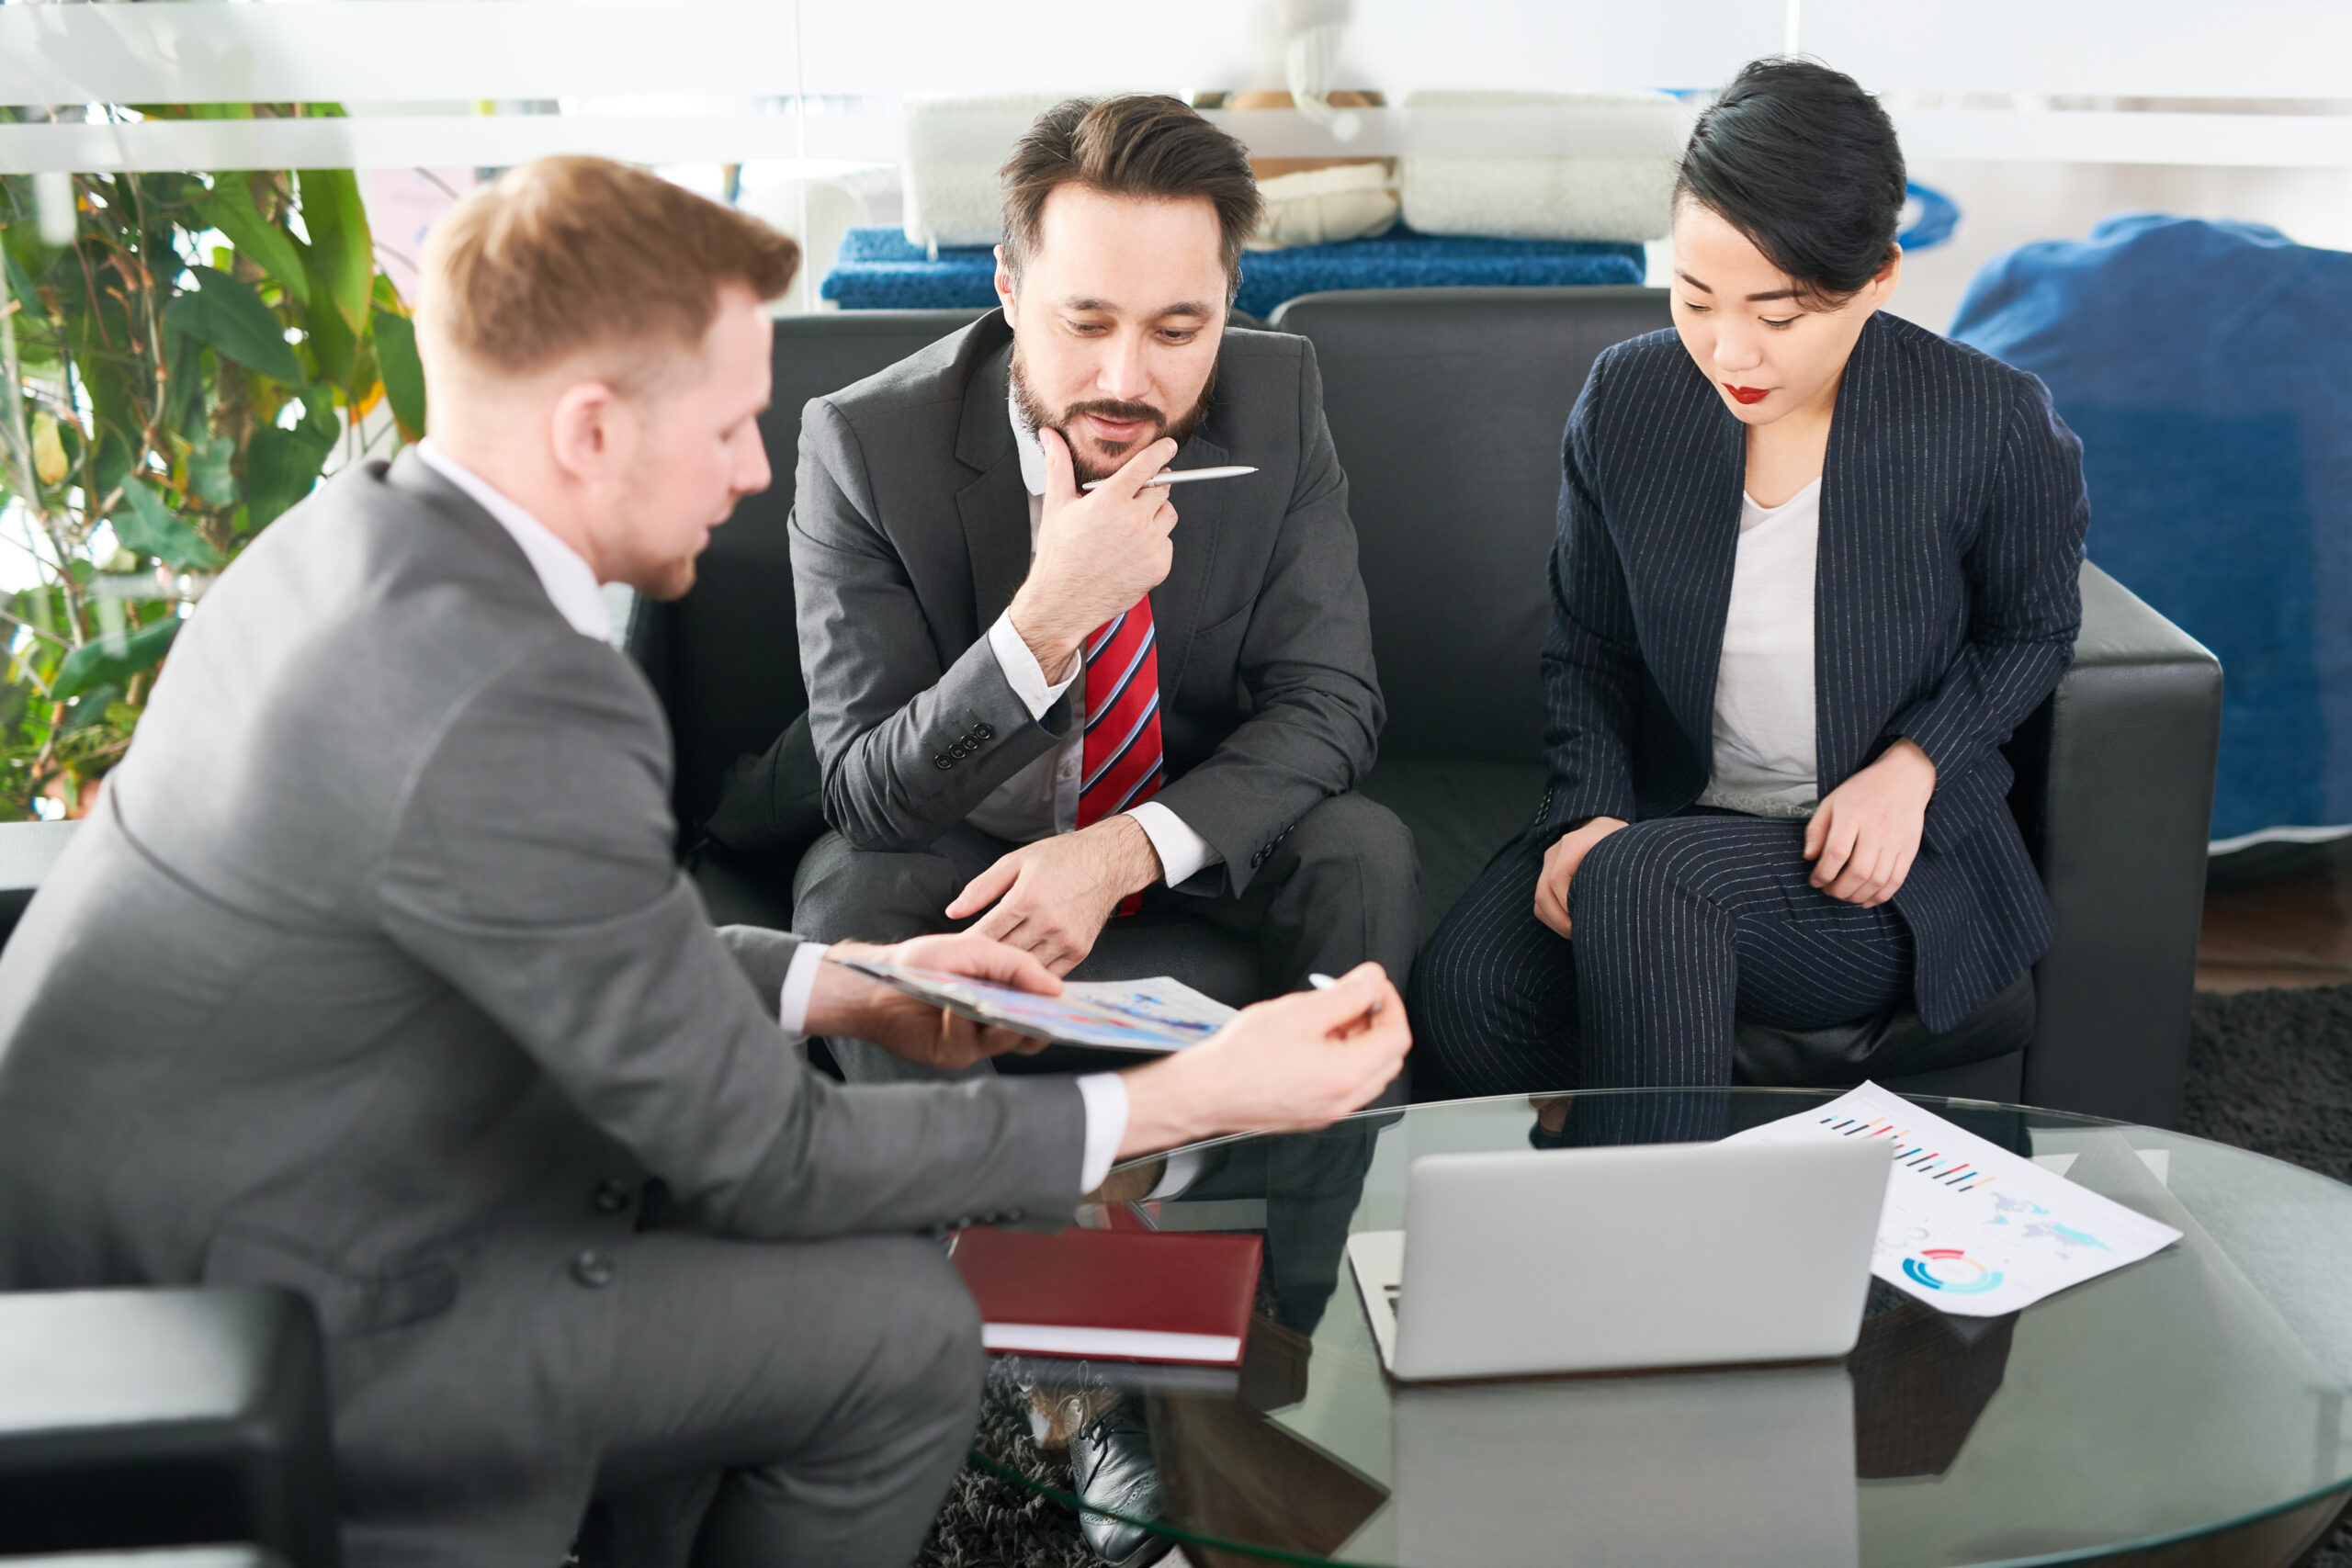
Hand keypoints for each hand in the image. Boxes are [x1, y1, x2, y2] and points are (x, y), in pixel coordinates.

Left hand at [806, 933, 1059, 1071]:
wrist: (878, 980)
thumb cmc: (924, 960)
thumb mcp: (978, 949)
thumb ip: (1018, 965)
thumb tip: (1057, 989)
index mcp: (1004, 994)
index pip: (1042, 1007)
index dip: (1060, 1007)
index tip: (1079, 1002)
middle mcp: (995, 1020)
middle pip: (1035, 1031)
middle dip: (1045, 1021)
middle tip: (1051, 1011)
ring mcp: (976, 1040)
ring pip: (1010, 1041)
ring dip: (1007, 1021)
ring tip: (1003, 1005)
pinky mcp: (953, 1053)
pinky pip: (971, 1043)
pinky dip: (965, 1021)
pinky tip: (955, 1005)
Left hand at [944, 816, 1163, 974]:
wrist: (1108, 862)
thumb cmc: (1063, 858)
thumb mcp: (1016, 861)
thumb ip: (981, 888)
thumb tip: (953, 911)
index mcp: (1027, 898)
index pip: (986, 933)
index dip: (967, 946)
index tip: (954, 954)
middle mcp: (1048, 922)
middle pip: (1004, 955)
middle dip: (983, 962)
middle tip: (965, 969)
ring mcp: (1066, 939)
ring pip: (1026, 969)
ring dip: (1006, 973)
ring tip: (988, 976)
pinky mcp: (1080, 951)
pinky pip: (1049, 974)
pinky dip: (1032, 977)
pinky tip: (1019, 976)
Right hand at [1007, 429, 1179, 681]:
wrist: (1064, 602)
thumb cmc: (1059, 556)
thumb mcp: (1056, 506)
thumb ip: (1059, 466)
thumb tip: (1050, 436)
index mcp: (1110, 500)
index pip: (1147, 465)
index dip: (1160, 452)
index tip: (1168, 446)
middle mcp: (1134, 519)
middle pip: (1161, 489)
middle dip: (1149, 490)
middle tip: (1130, 503)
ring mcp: (1150, 543)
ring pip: (1168, 515)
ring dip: (1154, 516)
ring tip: (1128, 529)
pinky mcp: (1159, 565)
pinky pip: (1167, 542)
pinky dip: (1154, 543)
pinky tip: (1131, 552)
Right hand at [1114, 963, 1410, 1159]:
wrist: (1204, 1093)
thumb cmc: (1241, 1057)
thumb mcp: (1299, 1011)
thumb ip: (1345, 993)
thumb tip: (1373, 980)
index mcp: (1348, 1074)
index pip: (1397, 1035)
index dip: (1389, 1002)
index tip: (1372, 984)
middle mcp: (1345, 1099)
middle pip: (1388, 1056)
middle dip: (1377, 1021)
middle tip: (1353, 997)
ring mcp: (1330, 1111)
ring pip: (1369, 1072)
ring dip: (1360, 1041)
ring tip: (1328, 1017)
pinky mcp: (1314, 1114)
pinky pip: (1346, 1085)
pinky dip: (1343, 1059)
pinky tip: (1314, 1041)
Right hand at [1532, 816, 1628, 938]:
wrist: (1606, 826)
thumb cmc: (1620, 841)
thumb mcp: (1625, 851)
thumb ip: (1619, 871)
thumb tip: (1620, 905)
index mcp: (1573, 844)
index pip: (1557, 879)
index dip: (1567, 905)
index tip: (1584, 921)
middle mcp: (1555, 852)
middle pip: (1543, 892)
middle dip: (1560, 920)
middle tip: (1580, 935)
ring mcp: (1548, 863)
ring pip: (1539, 900)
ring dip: (1555, 922)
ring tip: (1577, 933)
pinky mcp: (1546, 873)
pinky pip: (1541, 902)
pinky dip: (1553, 918)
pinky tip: (1572, 925)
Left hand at [1804, 738, 1936, 906]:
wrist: (1904, 778)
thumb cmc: (1862, 791)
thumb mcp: (1831, 801)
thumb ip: (1816, 830)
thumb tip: (1809, 858)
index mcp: (1853, 814)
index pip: (1836, 854)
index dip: (1822, 874)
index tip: (1814, 881)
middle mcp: (1876, 829)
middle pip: (1858, 872)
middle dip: (1838, 890)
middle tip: (1828, 891)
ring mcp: (1896, 841)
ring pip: (1877, 881)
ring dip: (1857, 896)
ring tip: (1844, 895)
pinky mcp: (1909, 849)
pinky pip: (1896, 881)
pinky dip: (1880, 896)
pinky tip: (1866, 900)